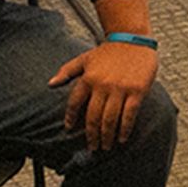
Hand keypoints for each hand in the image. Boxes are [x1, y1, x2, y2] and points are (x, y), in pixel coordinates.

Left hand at [48, 37, 158, 152]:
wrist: (133, 39)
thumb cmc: (109, 51)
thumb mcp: (85, 58)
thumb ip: (67, 71)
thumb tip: (50, 84)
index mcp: (88, 77)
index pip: (75, 102)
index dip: (70, 117)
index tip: (69, 129)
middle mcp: (102, 85)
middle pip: (93, 116)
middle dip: (91, 135)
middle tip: (92, 147)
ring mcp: (120, 89)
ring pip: (110, 118)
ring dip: (106, 135)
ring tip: (105, 146)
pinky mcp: (137, 91)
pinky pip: (129, 114)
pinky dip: (125, 129)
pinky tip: (122, 138)